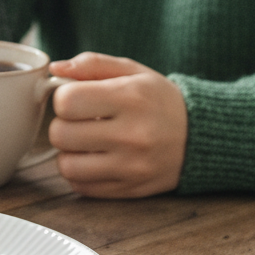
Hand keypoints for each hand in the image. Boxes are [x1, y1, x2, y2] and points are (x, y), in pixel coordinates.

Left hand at [48, 52, 187, 197]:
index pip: (67, 102)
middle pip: (61, 135)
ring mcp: (132, 167)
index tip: (76, 98)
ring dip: (68, 153)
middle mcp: (133, 135)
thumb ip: (91, 64)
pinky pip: (81, 187)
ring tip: (84, 142)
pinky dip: (80, 173)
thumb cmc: (158, 99)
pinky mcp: (130, 189)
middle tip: (79, 121)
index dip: (63, 98)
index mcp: (131, 98)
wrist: (199, 137)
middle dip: (63, 125)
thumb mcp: (132, 71)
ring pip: (66, 166)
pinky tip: (94, 158)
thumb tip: (55, 68)